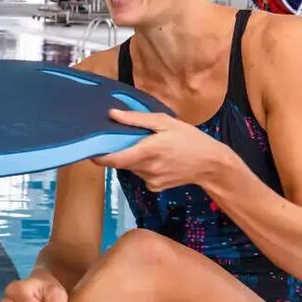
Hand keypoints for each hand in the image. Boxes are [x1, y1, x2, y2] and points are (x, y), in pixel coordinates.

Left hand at [91, 109, 232, 192]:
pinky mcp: (155, 188)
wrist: (211, 165)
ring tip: (148, 146)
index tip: (90, 148)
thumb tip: (112, 114)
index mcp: (148, 151)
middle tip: (124, 138)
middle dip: (118, 151)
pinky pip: (141, 174)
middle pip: (120, 162)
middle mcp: (147, 169)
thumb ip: (137, 119)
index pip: (114, 159)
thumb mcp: (165, 122)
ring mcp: (151, 180)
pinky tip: (158, 159)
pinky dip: (143, 166)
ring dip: (132, 157)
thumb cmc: (190, 139)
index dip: (98, 156)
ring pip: (131, 168)